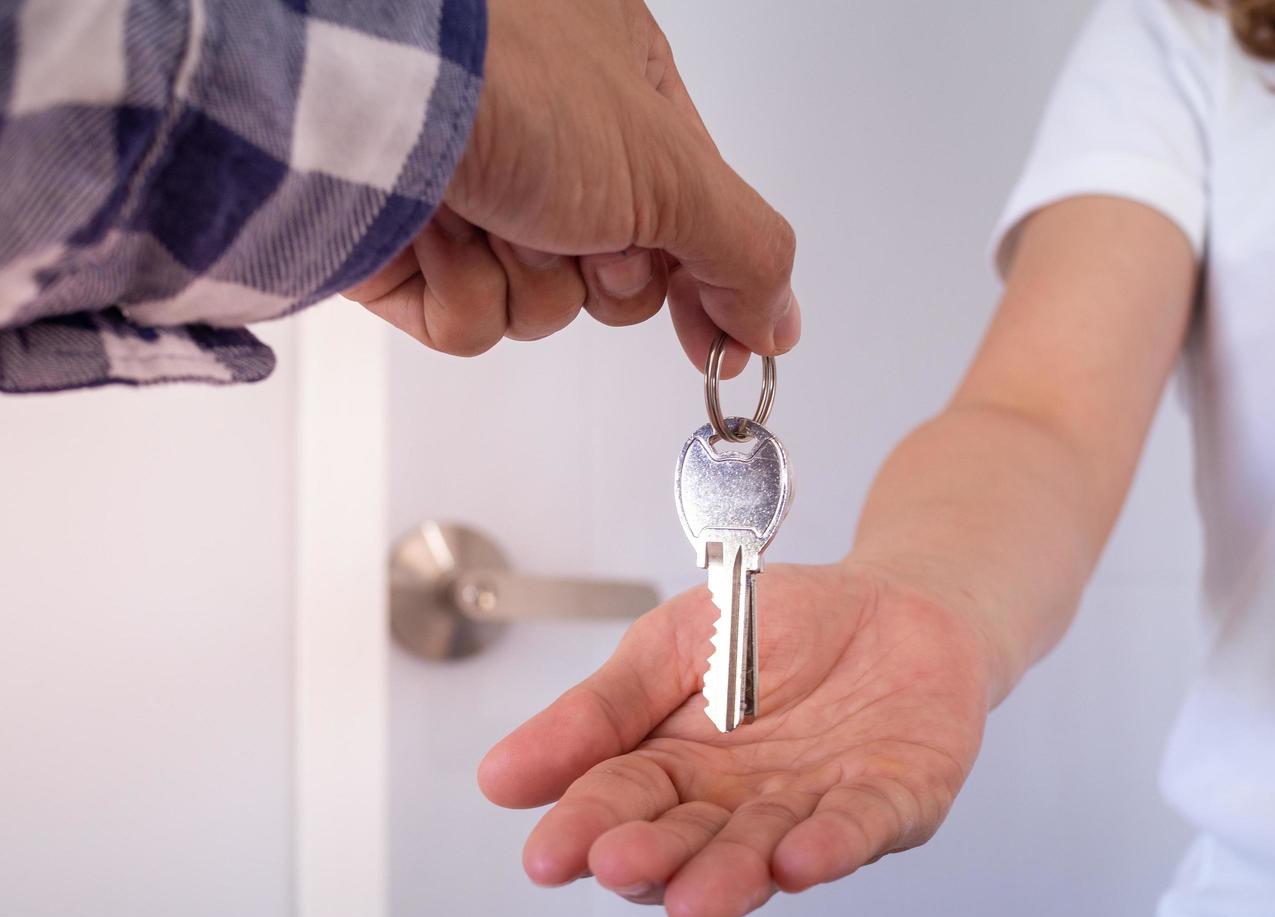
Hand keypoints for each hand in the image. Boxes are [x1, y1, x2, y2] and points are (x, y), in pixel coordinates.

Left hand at [344, 0, 798, 372]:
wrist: (367, 95)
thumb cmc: (514, 84)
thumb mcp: (669, 167)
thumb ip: (745, 251)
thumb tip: (779, 321)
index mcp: (621, 99)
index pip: (690, 216)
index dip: (712, 284)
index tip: (733, 347)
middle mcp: (549, 147)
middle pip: (617, 278)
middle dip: (603, 270)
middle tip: (584, 226)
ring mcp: (477, 197)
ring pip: (540, 307)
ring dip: (529, 276)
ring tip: (494, 208)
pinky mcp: (414, 251)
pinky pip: (470, 324)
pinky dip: (462, 291)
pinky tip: (441, 231)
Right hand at [478, 562, 992, 916]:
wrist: (890, 596)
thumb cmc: (782, 622)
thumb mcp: (673, 643)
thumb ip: (600, 709)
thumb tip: (501, 774)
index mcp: (677, 764)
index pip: (619, 800)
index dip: (583, 827)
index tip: (548, 853)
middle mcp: (738, 802)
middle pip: (686, 840)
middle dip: (653, 859)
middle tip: (619, 864)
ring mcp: (814, 808)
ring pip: (763, 853)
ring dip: (730, 878)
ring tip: (693, 900)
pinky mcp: (890, 801)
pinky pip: (860, 827)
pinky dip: (831, 846)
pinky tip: (797, 859)